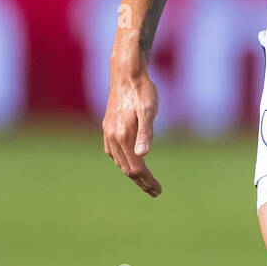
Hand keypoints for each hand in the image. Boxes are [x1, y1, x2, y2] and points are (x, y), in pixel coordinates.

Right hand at [103, 65, 161, 196]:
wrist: (126, 73)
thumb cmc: (143, 91)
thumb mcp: (150, 110)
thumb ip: (146, 133)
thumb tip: (143, 155)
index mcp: (124, 136)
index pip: (136, 168)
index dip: (147, 181)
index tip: (158, 191)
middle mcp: (113, 137)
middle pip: (127, 168)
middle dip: (142, 182)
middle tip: (156, 192)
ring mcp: (108, 132)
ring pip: (119, 161)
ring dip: (132, 173)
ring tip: (145, 181)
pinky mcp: (108, 126)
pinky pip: (112, 151)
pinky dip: (121, 161)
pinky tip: (128, 161)